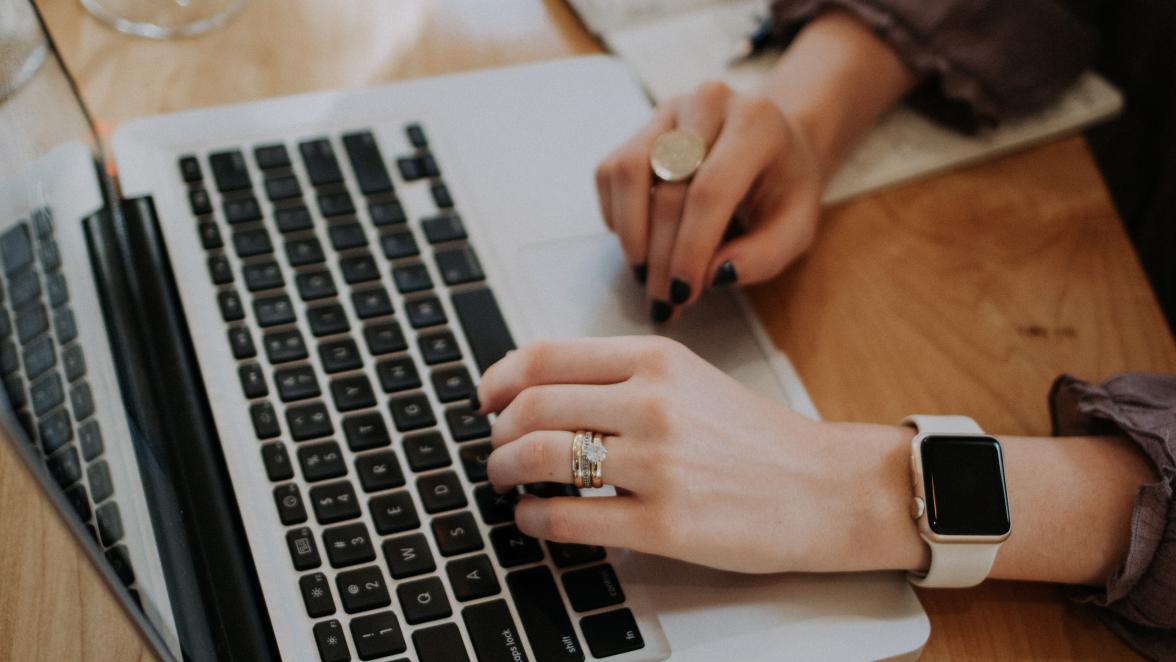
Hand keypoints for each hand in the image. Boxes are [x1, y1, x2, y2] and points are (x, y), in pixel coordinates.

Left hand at [476, 336, 923, 573]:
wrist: (827, 488)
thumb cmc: (757, 438)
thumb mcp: (691, 380)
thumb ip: (622, 378)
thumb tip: (541, 390)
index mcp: (657, 359)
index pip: (546, 356)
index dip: (499, 378)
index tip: (485, 398)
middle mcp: (654, 404)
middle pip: (532, 406)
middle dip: (497, 432)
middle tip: (494, 449)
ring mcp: (658, 464)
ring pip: (541, 458)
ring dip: (504, 472)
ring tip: (506, 482)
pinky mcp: (665, 524)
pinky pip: (568, 518)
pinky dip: (533, 520)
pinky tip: (533, 520)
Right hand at [595, 81, 822, 322]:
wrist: (773, 142)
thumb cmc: (784, 188)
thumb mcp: (796, 227)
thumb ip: (764, 256)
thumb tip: (713, 275)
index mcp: (756, 123)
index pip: (710, 190)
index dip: (690, 248)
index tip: (683, 294)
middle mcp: (708, 103)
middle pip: (668, 189)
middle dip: (661, 256)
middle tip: (663, 301)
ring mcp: (669, 110)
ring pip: (628, 172)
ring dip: (630, 234)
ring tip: (644, 273)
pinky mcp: (641, 126)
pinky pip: (610, 172)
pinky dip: (616, 215)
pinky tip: (640, 240)